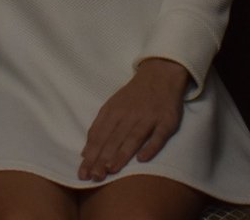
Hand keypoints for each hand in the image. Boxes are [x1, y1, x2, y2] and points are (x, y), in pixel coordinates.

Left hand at [78, 58, 188, 181]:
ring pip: (133, 137)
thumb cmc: (133, 96)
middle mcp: (129, 114)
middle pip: (114, 138)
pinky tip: (142, 159)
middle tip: (94, 177)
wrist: (160, 73)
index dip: (91, 154)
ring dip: (121, 153)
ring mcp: (149, 117)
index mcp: (113, 110)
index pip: (99, 135)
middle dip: (102, 158)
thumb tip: (85, 154)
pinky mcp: (167, 121)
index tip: (83, 173)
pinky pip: (158, 135)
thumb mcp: (113, 106)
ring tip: (111, 170)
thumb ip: (99, 128)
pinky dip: (150, 147)